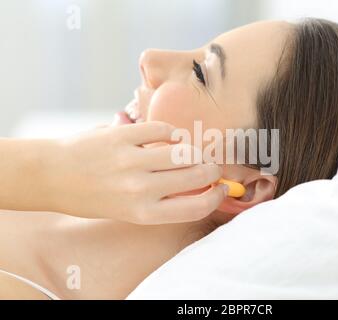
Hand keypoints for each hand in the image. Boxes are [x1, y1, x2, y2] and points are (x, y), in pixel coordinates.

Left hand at [42, 121, 227, 223]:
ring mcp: (131, 160)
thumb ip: (161, 200)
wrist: (51, 175)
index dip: (215, 198)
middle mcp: (139, 189)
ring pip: (183, 151)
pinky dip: (172, 133)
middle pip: (196, 176)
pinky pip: (162, 130)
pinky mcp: (122, 135)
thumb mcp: (126, 211)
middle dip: (212, 170)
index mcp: (142, 213)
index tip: (222, 189)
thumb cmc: (90, 196)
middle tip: (213, 167)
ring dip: (195, 151)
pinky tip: (172, 137)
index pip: (195, 207)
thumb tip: (196, 185)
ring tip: (193, 152)